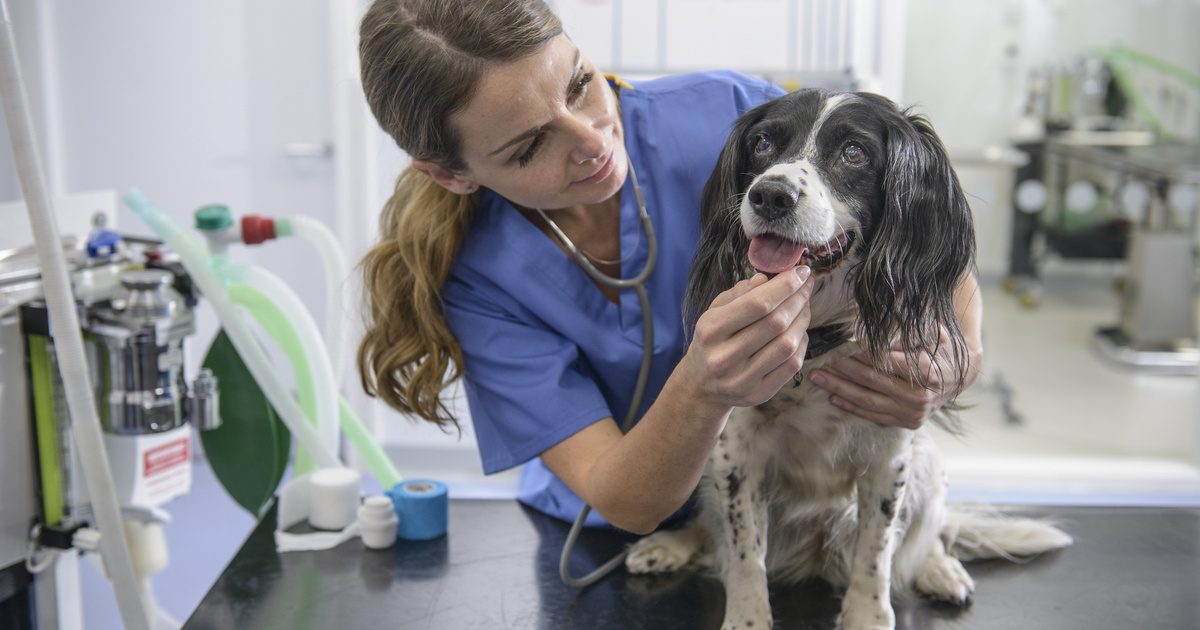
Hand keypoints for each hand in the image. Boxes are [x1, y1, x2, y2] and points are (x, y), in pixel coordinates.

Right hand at [682, 267, 812, 408]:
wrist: (700, 385)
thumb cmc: (712, 341)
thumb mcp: (714, 311)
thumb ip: (740, 293)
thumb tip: (768, 279)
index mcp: (711, 330)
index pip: (757, 304)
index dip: (785, 285)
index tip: (802, 271)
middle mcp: (724, 357)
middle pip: (776, 323)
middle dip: (798, 299)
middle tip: (807, 285)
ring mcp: (742, 379)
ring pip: (787, 344)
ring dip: (803, 320)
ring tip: (804, 306)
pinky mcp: (759, 394)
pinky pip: (792, 365)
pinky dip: (802, 343)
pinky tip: (799, 330)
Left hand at [809, 326, 976, 428]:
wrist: (959, 377)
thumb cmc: (941, 349)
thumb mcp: (932, 333)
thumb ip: (907, 334)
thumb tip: (878, 335)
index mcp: (927, 372)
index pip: (886, 362)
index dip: (861, 354)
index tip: (840, 346)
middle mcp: (919, 396)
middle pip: (872, 382)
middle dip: (843, 370)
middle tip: (821, 360)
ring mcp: (912, 413)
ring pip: (868, 401)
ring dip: (840, 389)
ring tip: (818, 378)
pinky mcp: (906, 423)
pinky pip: (874, 416)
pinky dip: (852, 407)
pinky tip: (833, 397)